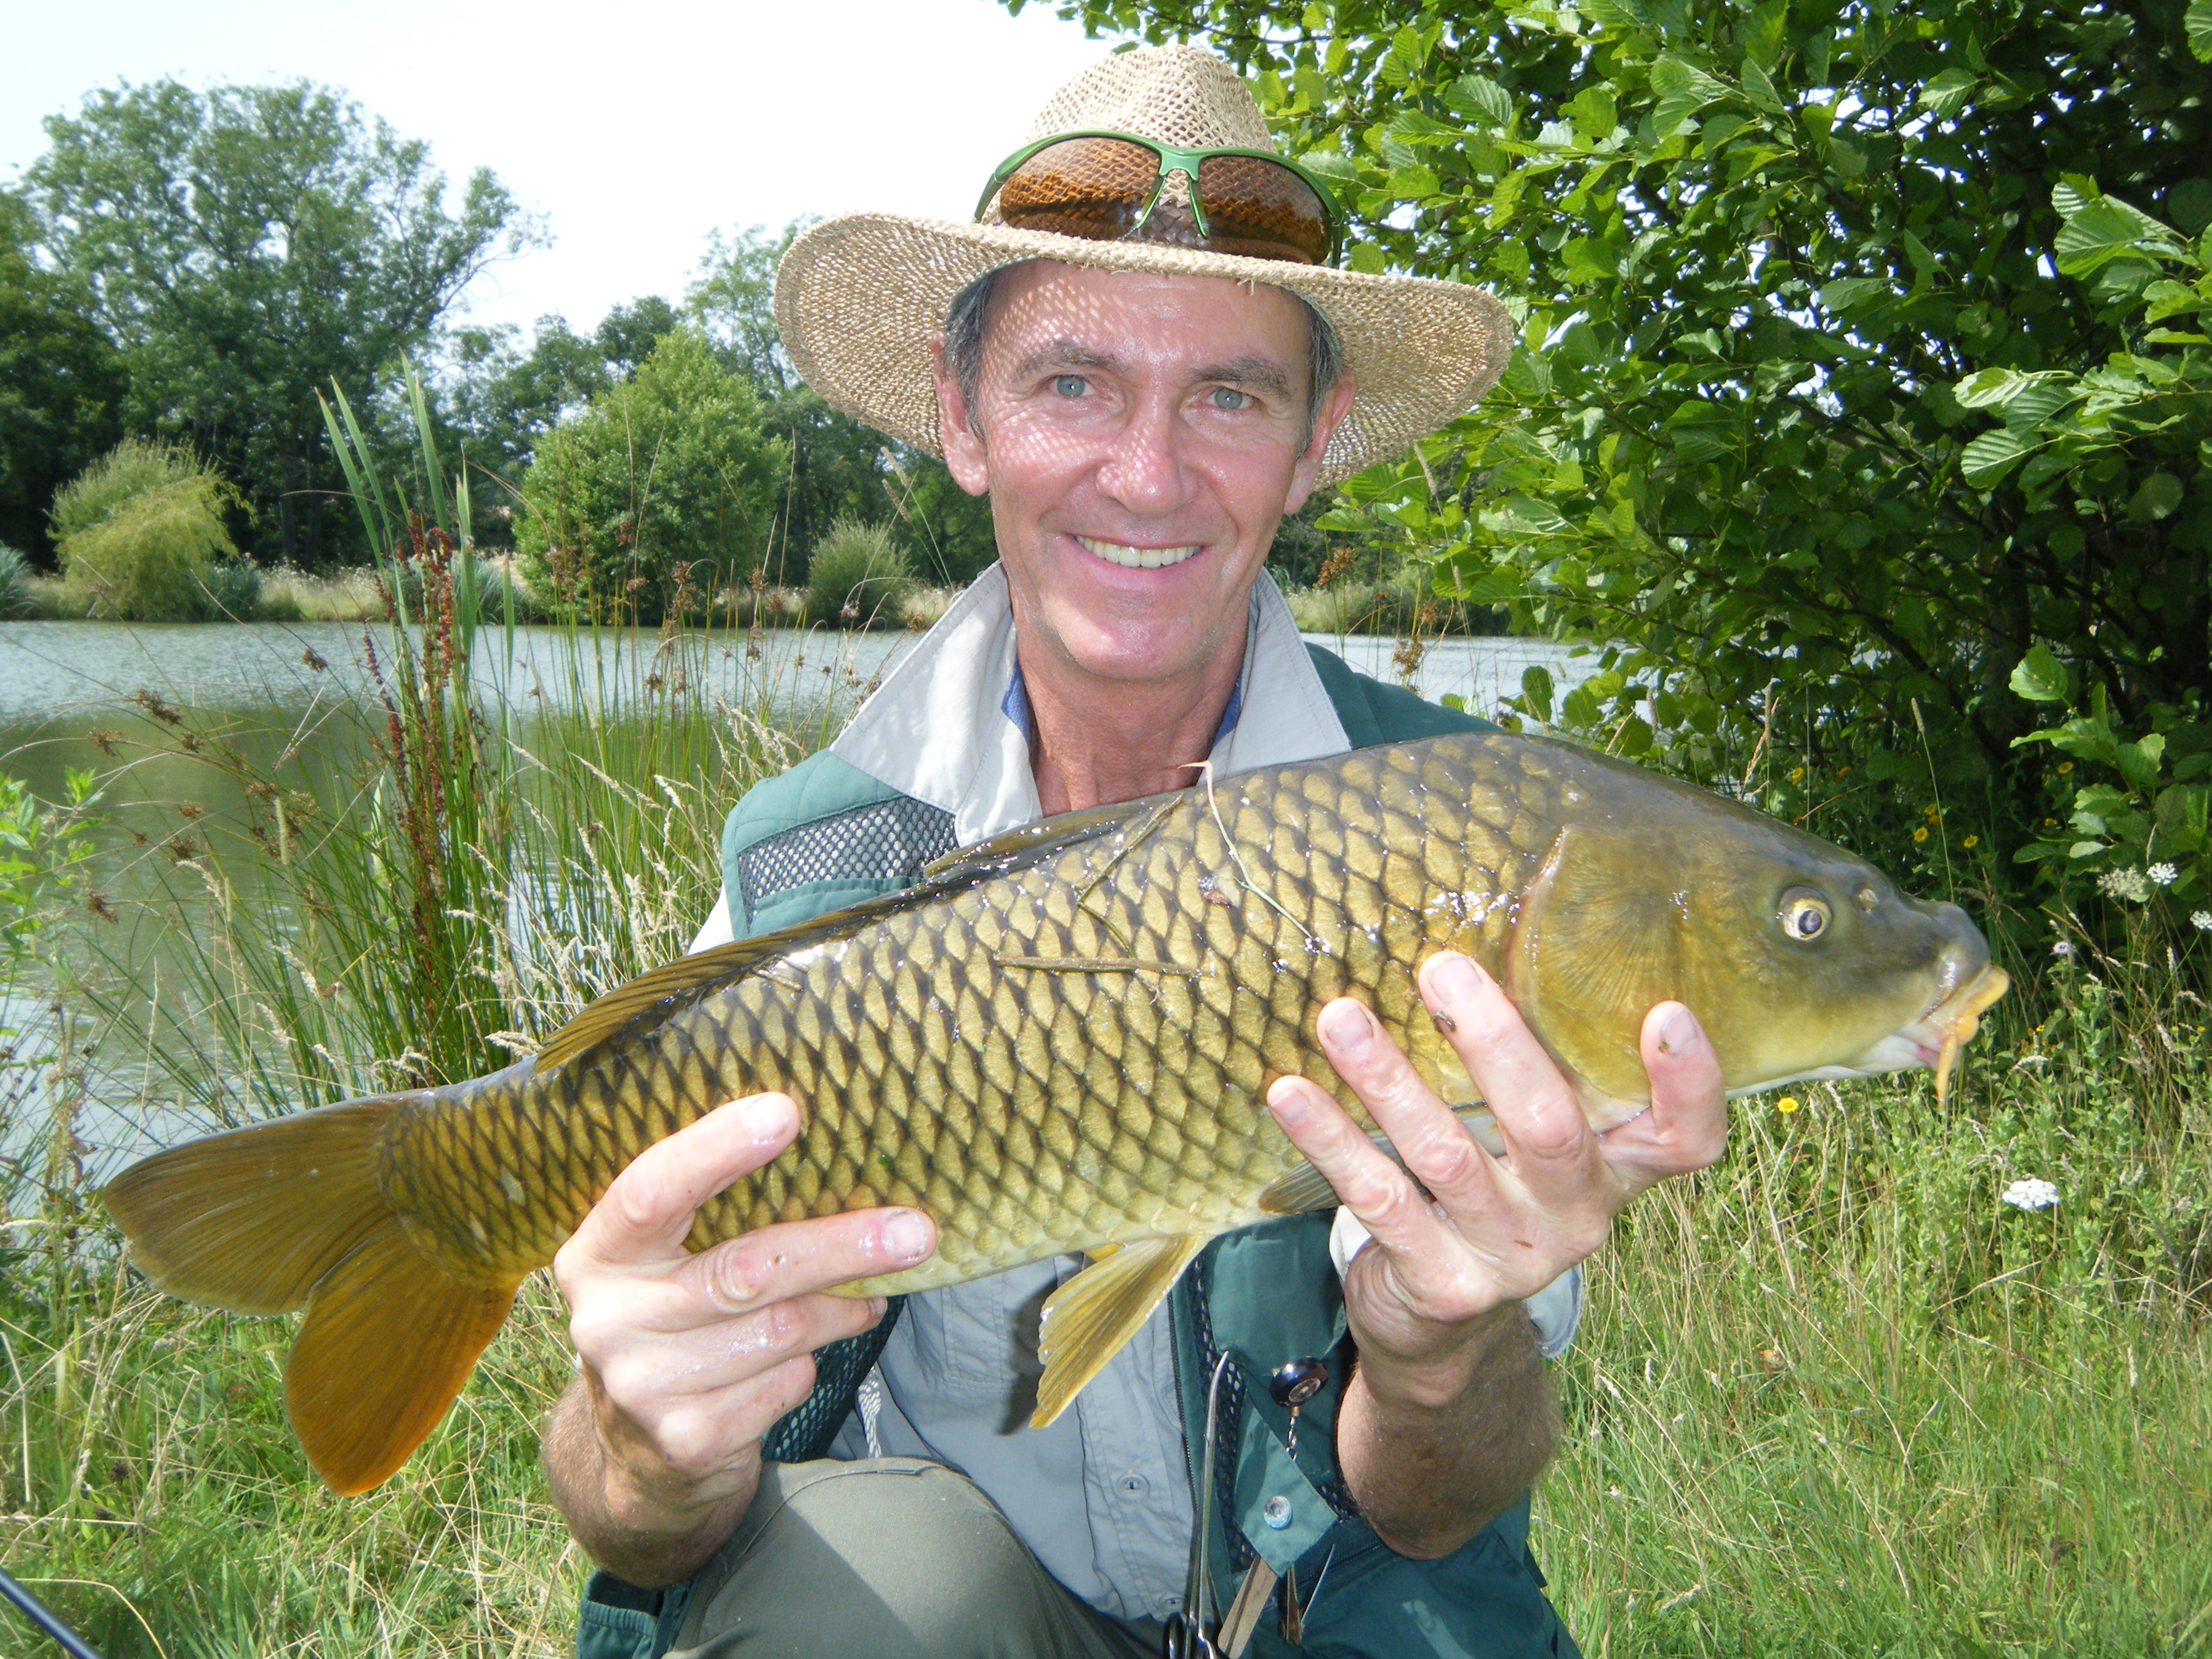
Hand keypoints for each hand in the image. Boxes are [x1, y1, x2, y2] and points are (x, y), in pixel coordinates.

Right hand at [551, 1093, 936, 1531]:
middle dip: (840, 1245)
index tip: (787, 1112)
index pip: (650, 1190)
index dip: (715, 1149)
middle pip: (744, 1269)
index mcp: (598, 1253)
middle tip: (914, 1231)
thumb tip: (834, 1155)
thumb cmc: (676, 1318)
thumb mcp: (668, 1261)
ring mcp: (643, 1387)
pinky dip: (810, 1364)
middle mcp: (608, 1319)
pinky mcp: (687, 1440)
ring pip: (781, 1328)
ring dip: (842, 1308)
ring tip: (869, 1295)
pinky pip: (786, 1384)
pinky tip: (805, 1356)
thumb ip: (714, 1212)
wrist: (637, 1454)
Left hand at [1264, 952, 1725, 1391]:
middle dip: (1494, 1042)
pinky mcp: (1440, 1282)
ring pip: (1446, 1154)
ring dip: (1387, 1079)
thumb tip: (1471, 940)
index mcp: (1615, 1170)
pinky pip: (1378, 1197)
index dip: (1689, 1082)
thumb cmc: (1491, 1191)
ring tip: (1339, 1017)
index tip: (1666, 1010)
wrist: (1441, 1327)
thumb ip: (1535, 1067)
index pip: (1686, 1138)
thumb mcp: (1531, 1141)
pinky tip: (1288, 1092)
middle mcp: (1574, 1214)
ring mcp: (1508, 1254)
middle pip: (1550, 1127)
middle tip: (1441, 968)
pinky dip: (1330, 1138)